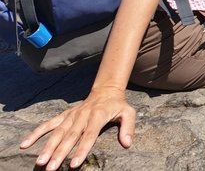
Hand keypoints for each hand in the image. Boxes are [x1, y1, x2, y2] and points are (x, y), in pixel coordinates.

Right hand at [19, 86, 135, 169]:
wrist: (106, 90)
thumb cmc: (117, 105)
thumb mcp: (129, 113)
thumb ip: (128, 128)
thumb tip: (127, 144)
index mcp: (98, 115)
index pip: (89, 135)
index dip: (81, 149)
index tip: (73, 163)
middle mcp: (82, 115)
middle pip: (70, 136)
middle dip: (60, 153)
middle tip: (50, 168)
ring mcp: (71, 115)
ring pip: (57, 132)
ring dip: (47, 147)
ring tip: (39, 162)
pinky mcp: (64, 115)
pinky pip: (48, 124)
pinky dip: (36, 133)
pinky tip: (25, 144)